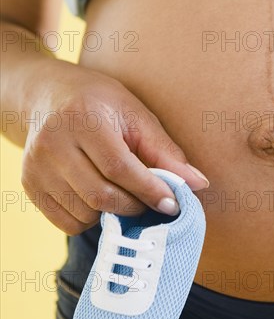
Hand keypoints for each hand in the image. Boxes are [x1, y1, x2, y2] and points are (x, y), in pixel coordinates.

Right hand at [21, 61, 209, 234]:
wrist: (48, 96)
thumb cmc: (101, 103)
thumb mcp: (137, 116)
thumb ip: (166, 152)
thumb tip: (199, 184)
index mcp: (83, 119)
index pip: (119, 167)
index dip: (150, 190)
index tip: (173, 203)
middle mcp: (53, 144)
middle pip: (101, 195)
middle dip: (135, 206)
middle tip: (151, 201)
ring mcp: (36, 167)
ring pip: (84, 213)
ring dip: (114, 214)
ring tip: (125, 195)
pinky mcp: (29, 185)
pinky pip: (66, 222)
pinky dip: (91, 220)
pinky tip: (100, 199)